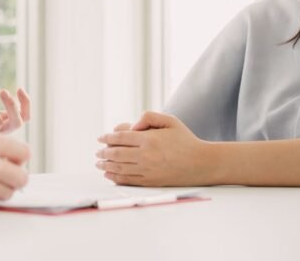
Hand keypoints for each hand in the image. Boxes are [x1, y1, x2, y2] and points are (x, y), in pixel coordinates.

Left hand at [95, 111, 211, 186]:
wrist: (201, 163)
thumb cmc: (185, 140)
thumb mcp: (169, 120)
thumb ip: (148, 117)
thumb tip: (130, 126)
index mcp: (149, 138)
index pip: (120, 137)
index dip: (107, 137)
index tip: (100, 138)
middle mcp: (146, 155)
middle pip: (116, 153)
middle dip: (103, 152)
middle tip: (97, 151)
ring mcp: (148, 170)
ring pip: (120, 168)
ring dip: (106, 165)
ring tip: (99, 163)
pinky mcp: (151, 181)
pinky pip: (128, 180)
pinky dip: (115, 177)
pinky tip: (109, 174)